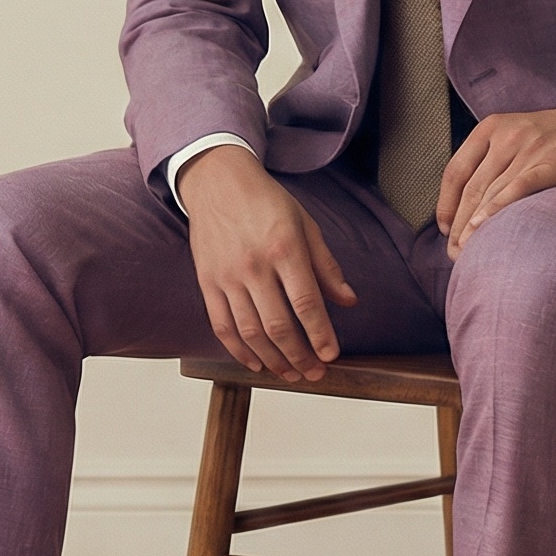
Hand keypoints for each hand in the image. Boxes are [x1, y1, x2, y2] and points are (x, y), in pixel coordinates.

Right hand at [179, 145, 357, 380]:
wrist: (217, 181)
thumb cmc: (266, 201)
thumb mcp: (305, 224)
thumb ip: (326, 266)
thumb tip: (348, 301)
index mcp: (284, 248)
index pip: (306, 302)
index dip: (320, 334)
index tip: (332, 355)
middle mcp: (254, 266)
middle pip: (278, 325)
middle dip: (300, 356)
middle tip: (315, 374)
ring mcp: (227, 276)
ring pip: (250, 331)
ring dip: (273, 359)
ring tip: (291, 374)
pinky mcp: (207, 282)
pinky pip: (222, 326)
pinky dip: (239, 351)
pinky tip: (257, 363)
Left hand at [436, 103, 555, 255]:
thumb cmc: (553, 136)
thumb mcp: (514, 135)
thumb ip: (490, 160)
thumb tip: (465, 203)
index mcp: (490, 128)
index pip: (456, 171)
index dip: (446, 204)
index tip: (445, 229)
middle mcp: (507, 136)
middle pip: (473, 188)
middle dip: (460, 225)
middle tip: (455, 253)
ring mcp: (531, 148)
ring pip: (492, 192)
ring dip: (475, 227)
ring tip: (468, 252)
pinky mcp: (554, 162)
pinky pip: (520, 188)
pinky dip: (498, 209)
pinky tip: (485, 227)